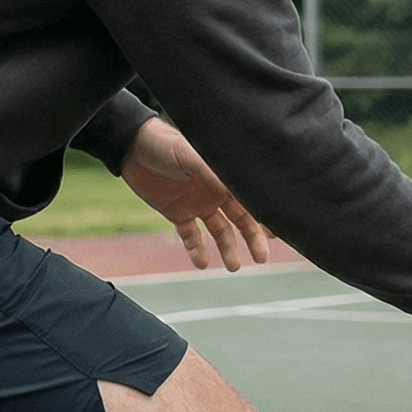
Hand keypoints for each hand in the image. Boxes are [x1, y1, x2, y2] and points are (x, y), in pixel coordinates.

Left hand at [122, 118, 273, 273]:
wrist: (132, 147)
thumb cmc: (167, 144)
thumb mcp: (193, 157)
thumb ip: (216, 173)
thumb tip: (243, 189)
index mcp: (224, 176)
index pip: (250, 199)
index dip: (264, 216)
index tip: (280, 233)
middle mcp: (215, 191)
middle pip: (241, 219)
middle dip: (253, 239)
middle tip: (262, 258)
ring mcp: (197, 203)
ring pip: (220, 232)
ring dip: (228, 249)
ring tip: (233, 266)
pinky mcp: (177, 213)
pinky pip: (191, 236)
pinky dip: (196, 251)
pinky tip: (201, 264)